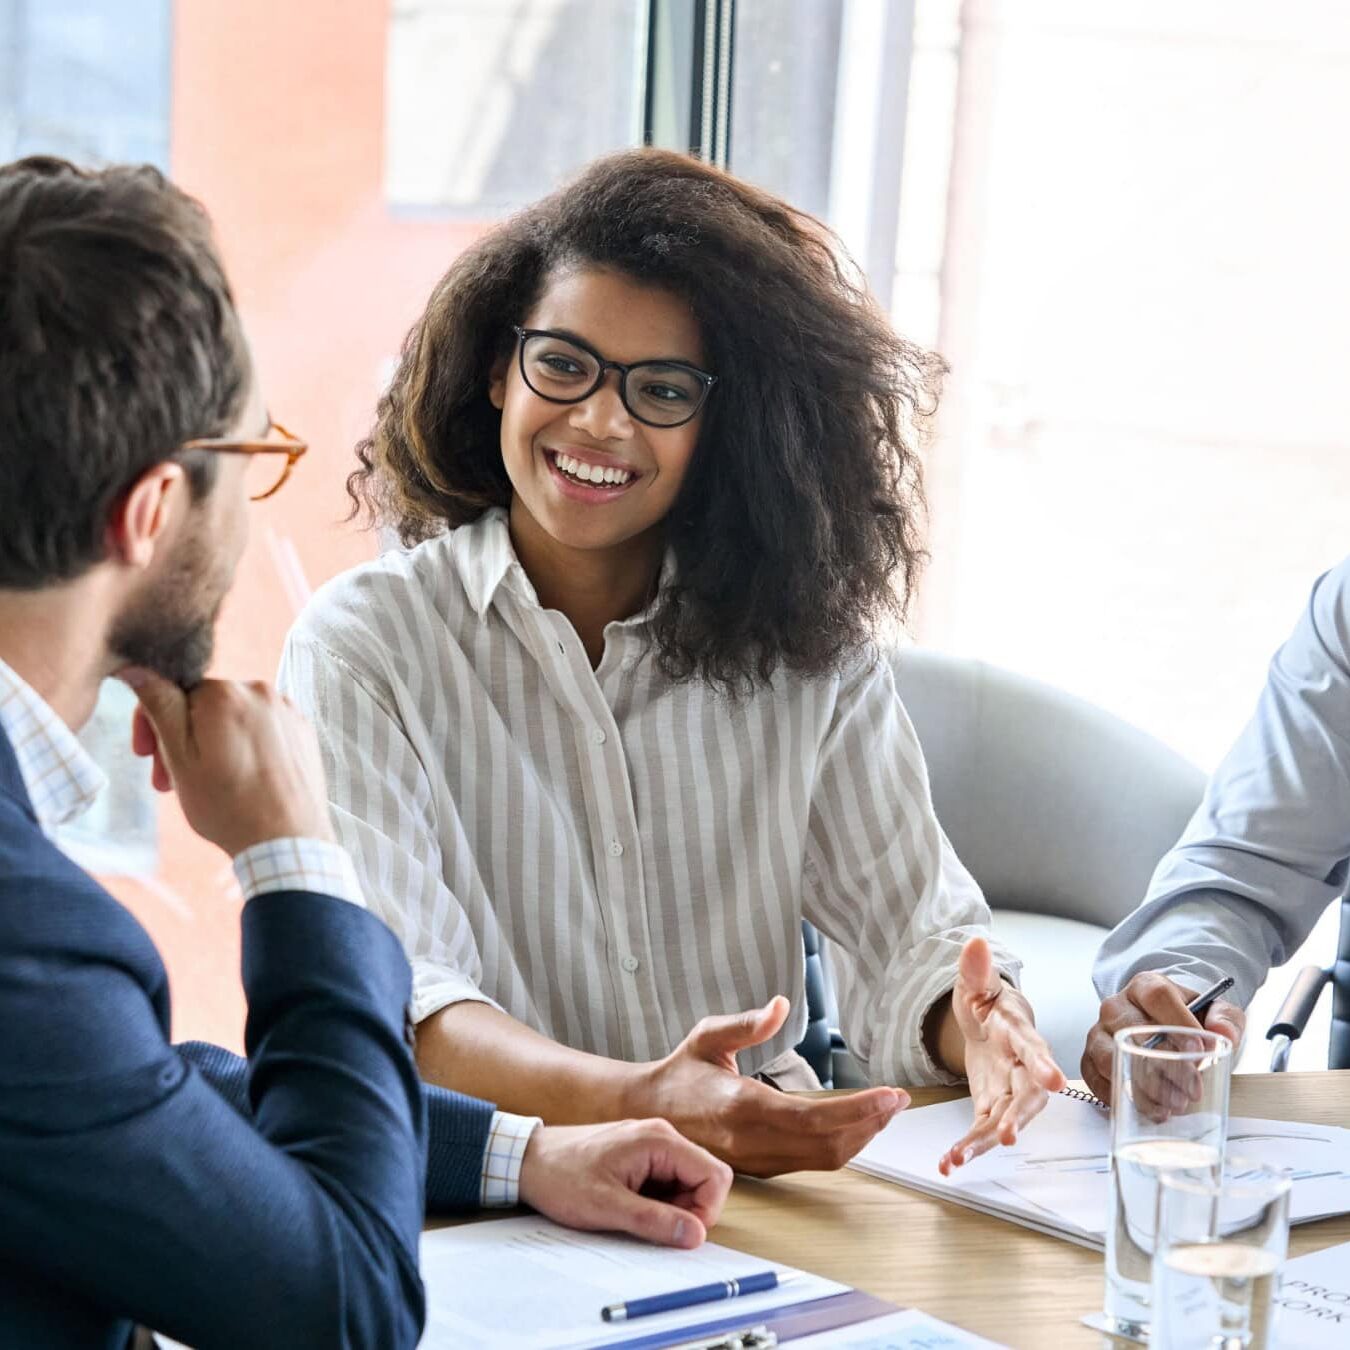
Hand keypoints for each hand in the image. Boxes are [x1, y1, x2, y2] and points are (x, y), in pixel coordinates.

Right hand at [119, 667, 335, 856]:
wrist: (288, 842)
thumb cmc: (230, 806)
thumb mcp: (179, 758)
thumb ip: (159, 706)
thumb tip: (137, 665)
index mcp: (225, 693)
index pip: (174, 690)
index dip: (153, 723)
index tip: (146, 755)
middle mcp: (261, 691)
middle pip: (204, 705)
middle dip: (181, 739)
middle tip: (168, 781)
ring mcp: (287, 710)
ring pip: (233, 718)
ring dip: (212, 745)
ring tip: (206, 784)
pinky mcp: (303, 730)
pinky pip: (261, 729)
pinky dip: (243, 747)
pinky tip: (240, 779)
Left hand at [518, 1119, 732, 1247]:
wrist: (528, 1160)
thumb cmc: (561, 1176)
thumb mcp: (607, 1207)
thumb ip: (655, 1221)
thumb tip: (696, 1235)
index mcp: (659, 1140)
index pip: (715, 1175)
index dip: (707, 1210)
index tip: (683, 1234)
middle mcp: (661, 1136)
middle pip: (703, 1179)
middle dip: (688, 1211)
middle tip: (654, 1228)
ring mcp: (650, 1145)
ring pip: (686, 1183)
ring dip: (671, 1208)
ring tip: (634, 1216)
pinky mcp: (640, 1156)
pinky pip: (666, 1182)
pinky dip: (657, 1202)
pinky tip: (629, 1208)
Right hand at [637, 996, 908, 1176]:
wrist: (647, 1114)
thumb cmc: (680, 1072)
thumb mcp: (707, 1036)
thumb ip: (745, 1023)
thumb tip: (780, 1006)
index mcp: (742, 1106)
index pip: (814, 1117)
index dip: (859, 1110)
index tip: (891, 1095)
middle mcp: (753, 1140)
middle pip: (828, 1144)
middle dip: (871, 1123)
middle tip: (898, 1100)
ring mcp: (757, 1159)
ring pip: (824, 1158)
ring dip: (861, 1136)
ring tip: (884, 1110)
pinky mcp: (760, 1166)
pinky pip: (811, 1161)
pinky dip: (841, 1144)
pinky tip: (855, 1123)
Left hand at [938, 937, 1066, 1175]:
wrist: (991, 1024)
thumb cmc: (991, 1003)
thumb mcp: (978, 984)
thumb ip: (976, 970)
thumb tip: (975, 943)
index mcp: (1020, 1034)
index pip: (1036, 1049)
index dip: (1044, 1064)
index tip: (1053, 1081)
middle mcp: (1022, 1068)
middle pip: (1028, 1095)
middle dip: (1020, 1116)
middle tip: (1008, 1136)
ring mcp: (1009, 1090)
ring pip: (1005, 1119)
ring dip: (984, 1142)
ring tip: (958, 1158)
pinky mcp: (992, 1106)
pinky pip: (984, 1130)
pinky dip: (968, 1147)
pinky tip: (948, 1163)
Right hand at [1081, 972, 1245, 1106]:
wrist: (1162, 1025)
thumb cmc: (1186, 1019)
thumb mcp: (1213, 1011)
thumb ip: (1226, 1018)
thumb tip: (1222, 1033)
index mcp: (1146, 986)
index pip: (1157, 998)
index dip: (1178, 1023)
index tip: (1199, 1051)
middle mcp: (1116, 1006)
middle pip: (1133, 1032)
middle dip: (1165, 1066)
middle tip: (1193, 1091)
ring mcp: (1099, 1031)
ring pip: (1112, 1059)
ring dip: (1143, 1087)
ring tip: (1173, 1105)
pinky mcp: (1090, 1057)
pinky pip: (1095, 1077)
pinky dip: (1121, 1097)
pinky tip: (1150, 1108)